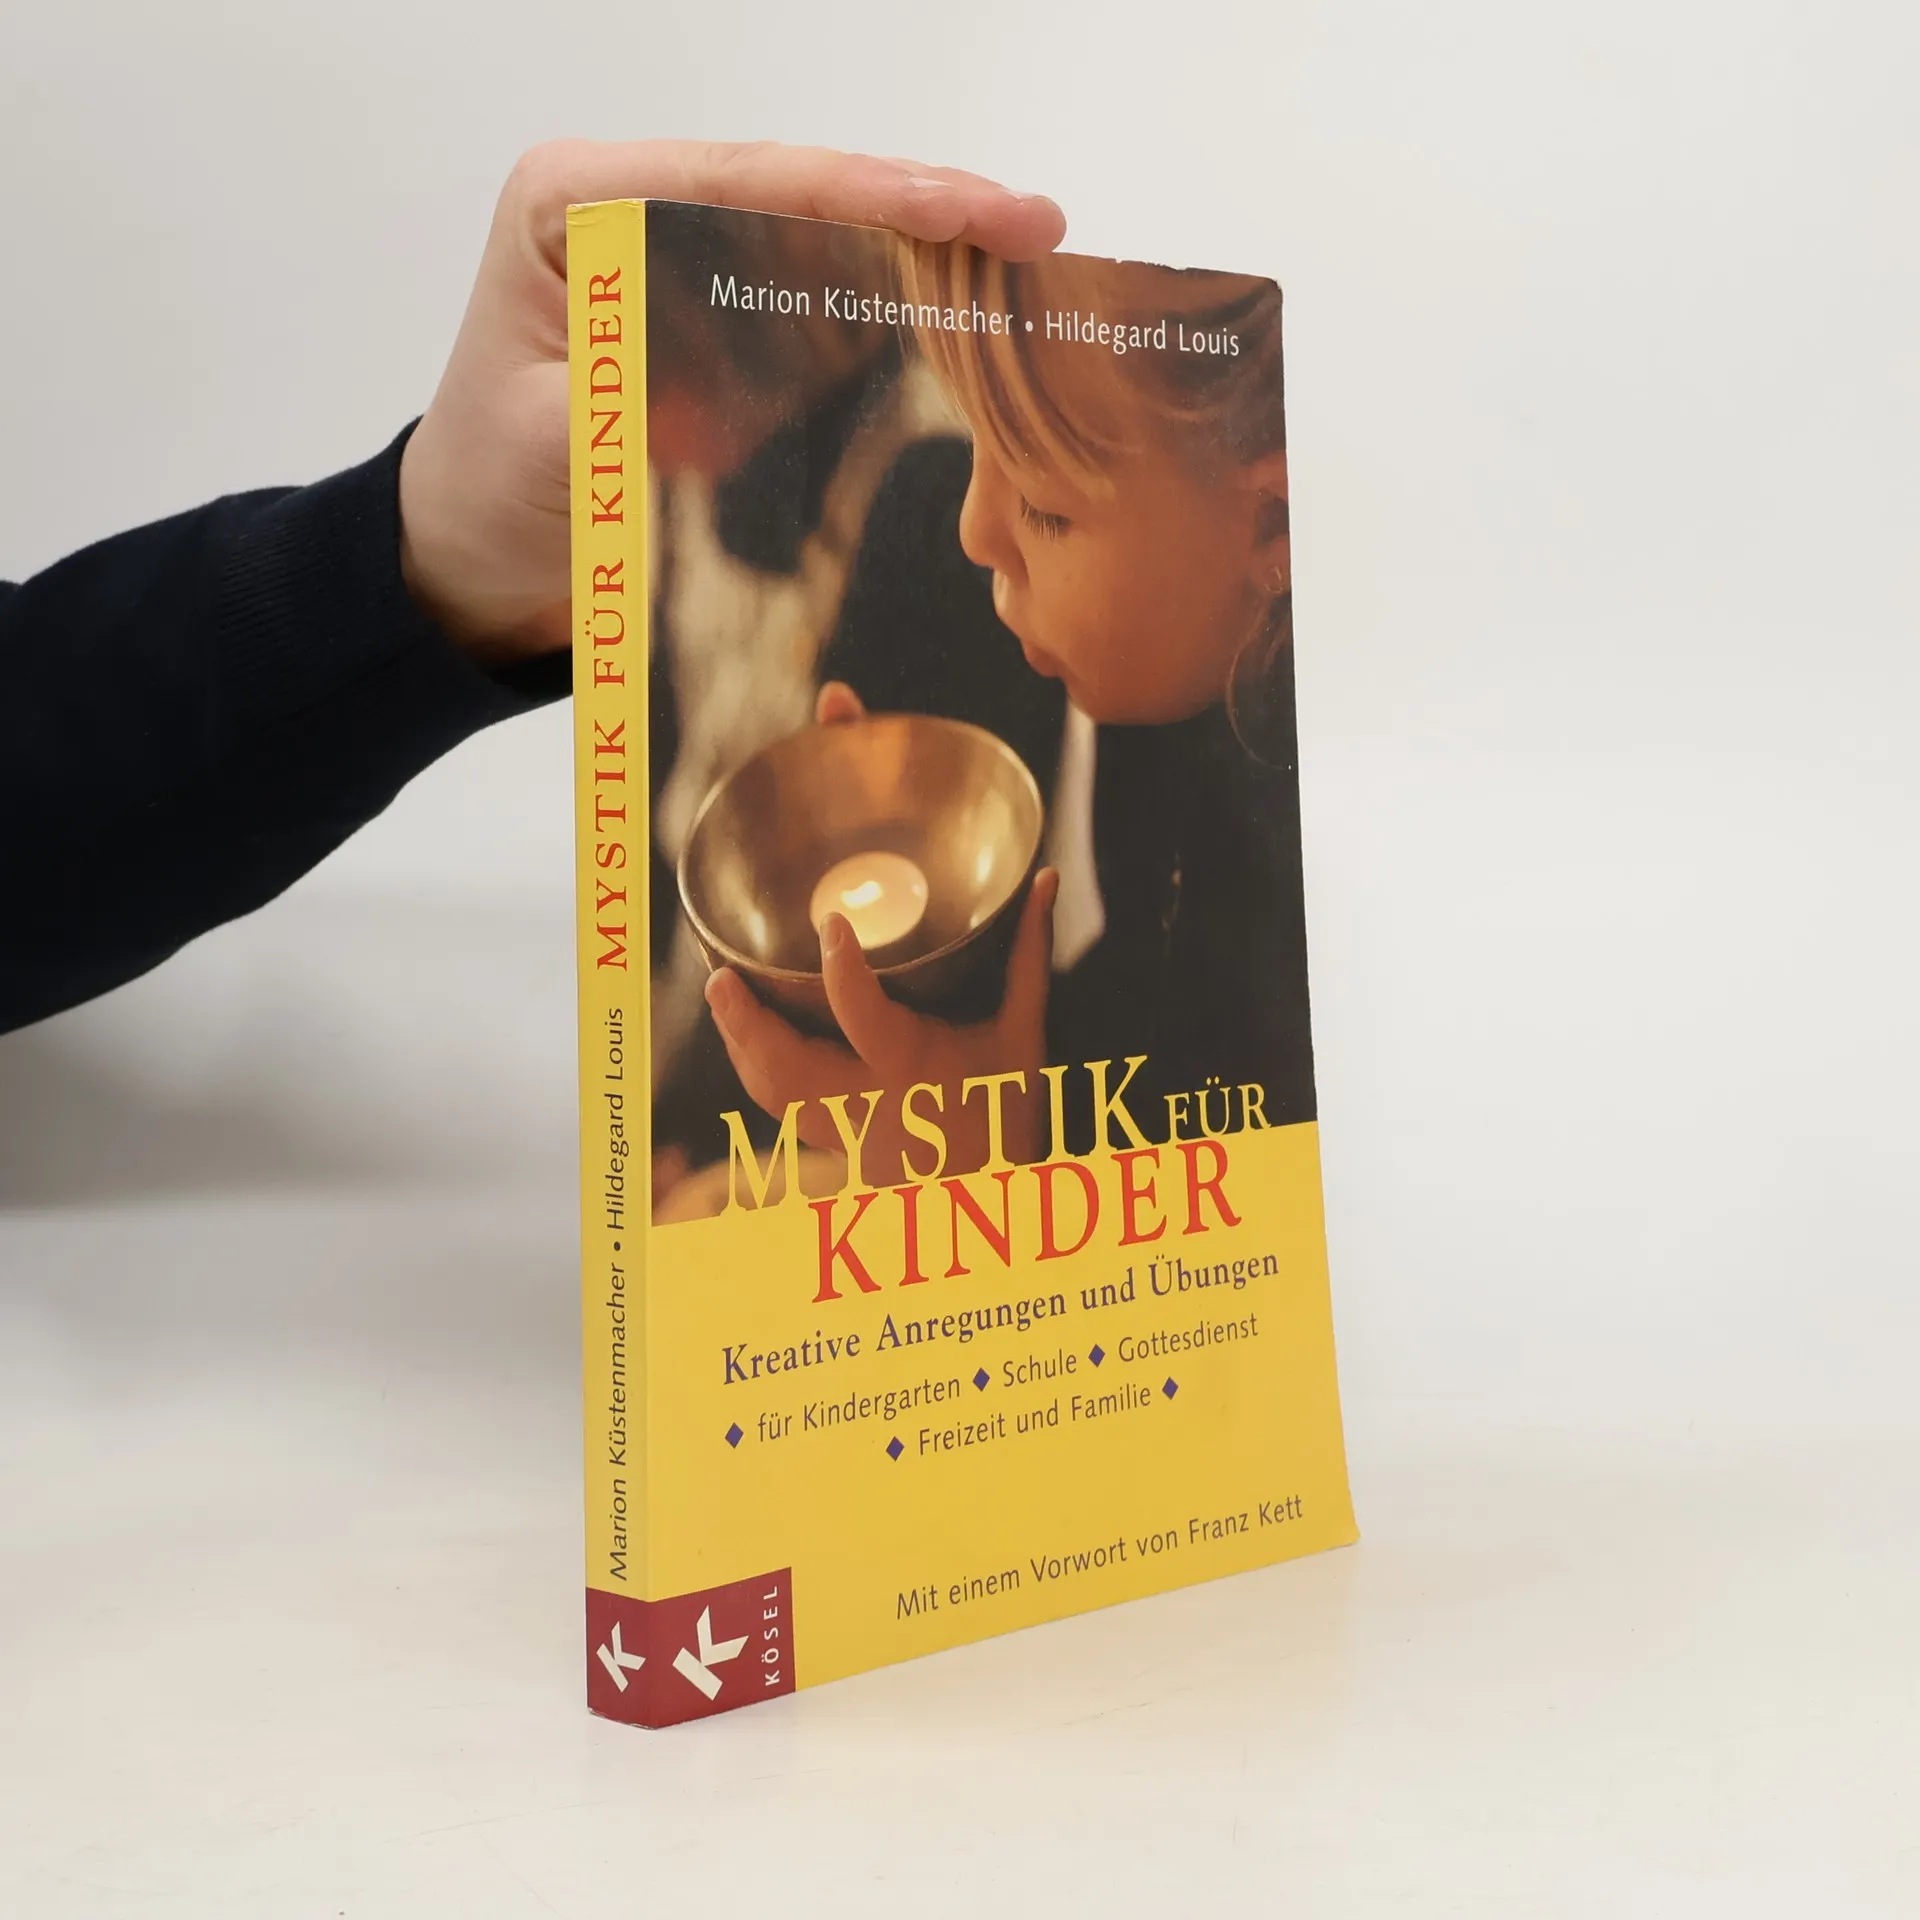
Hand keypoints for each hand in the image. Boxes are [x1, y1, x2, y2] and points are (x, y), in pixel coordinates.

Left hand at [398, 141, 1066, 663]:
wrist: (471, 563)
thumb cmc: (484, 493)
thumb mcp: (547, 445)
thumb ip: (636, 401)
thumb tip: (724, 395)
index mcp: (576, 204)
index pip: (742, 181)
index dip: (863, 195)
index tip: (963, 210)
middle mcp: (634, 216)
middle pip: (798, 195)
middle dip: (919, 210)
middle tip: (1034, 227)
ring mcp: (682, 272)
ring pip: (820, 244)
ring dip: (924, 256)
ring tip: (1028, 261)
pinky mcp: (716, 333)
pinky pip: (815, 314)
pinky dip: (892, 319)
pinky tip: (966, 319)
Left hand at [706, 862, 1060, 1191]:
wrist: (987, 1194)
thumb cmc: (1006, 1111)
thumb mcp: (1023, 1031)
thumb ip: (1028, 954)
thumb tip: (1046, 881)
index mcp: (914, 1069)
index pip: (868, 1019)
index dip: (844, 971)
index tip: (831, 924)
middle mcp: (869, 1100)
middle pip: (787, 1070)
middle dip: (748, 1023)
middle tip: (720, 976)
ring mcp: (841, 1125)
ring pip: (770, 1091)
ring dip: (739, 1042)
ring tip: (720, 991)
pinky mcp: (828, 1137)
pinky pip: (775, 1105)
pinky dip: (752, 1065)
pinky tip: (740, 1030)